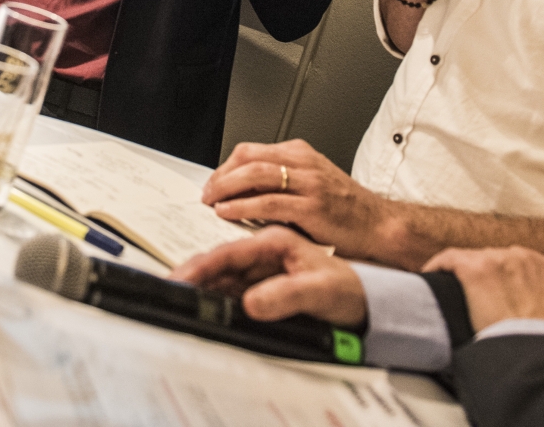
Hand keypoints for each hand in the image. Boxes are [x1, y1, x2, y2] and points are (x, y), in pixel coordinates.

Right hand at [171, 228, 366, 326]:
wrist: (369, 290)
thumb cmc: (349, 286)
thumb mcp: (320, 294)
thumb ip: (286, 296)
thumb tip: (251, 303)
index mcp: (279, 240)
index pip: (231, 252)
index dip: (204, 266)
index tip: (184, 278)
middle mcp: (271, 241)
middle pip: (222, 249)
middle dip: (196, 266)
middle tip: (174, 283)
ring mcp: (270, 254)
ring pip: (227, 259)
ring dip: (205, 271)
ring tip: (184, 285)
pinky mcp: (271, 269)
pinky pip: (238, 271)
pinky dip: (220, 280)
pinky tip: (210, 292)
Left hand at [201, 140, 402, 261]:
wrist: (380, 225)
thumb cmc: (347, 209)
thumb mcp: (313, 183)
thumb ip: (283, 181)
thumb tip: (243, 191)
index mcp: (302, 154)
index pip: (251, 151)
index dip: (226, 166)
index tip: (213, 182)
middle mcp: (304, 163)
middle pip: (249, 158)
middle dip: (221, 176)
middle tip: (206, 192)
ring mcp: (309, 184)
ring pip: (255, 175)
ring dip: (226, 188)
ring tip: (211, 201)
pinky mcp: (311, 207)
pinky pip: (268, 203)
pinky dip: (243, 206)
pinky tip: (228, 213)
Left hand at [422, 246, 543, 347]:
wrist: (536, 351)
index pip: (523, 266)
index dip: (511, 282)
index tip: (503, 297)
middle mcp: (524, 257)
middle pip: (498, 261)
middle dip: (489, 279)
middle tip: (479, 302)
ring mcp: (498, 260)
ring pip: (475, 260)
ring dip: (465, 276)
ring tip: (455, 295)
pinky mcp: (474, 268)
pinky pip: (450, 259)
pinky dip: (439, 265)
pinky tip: (433, 275)